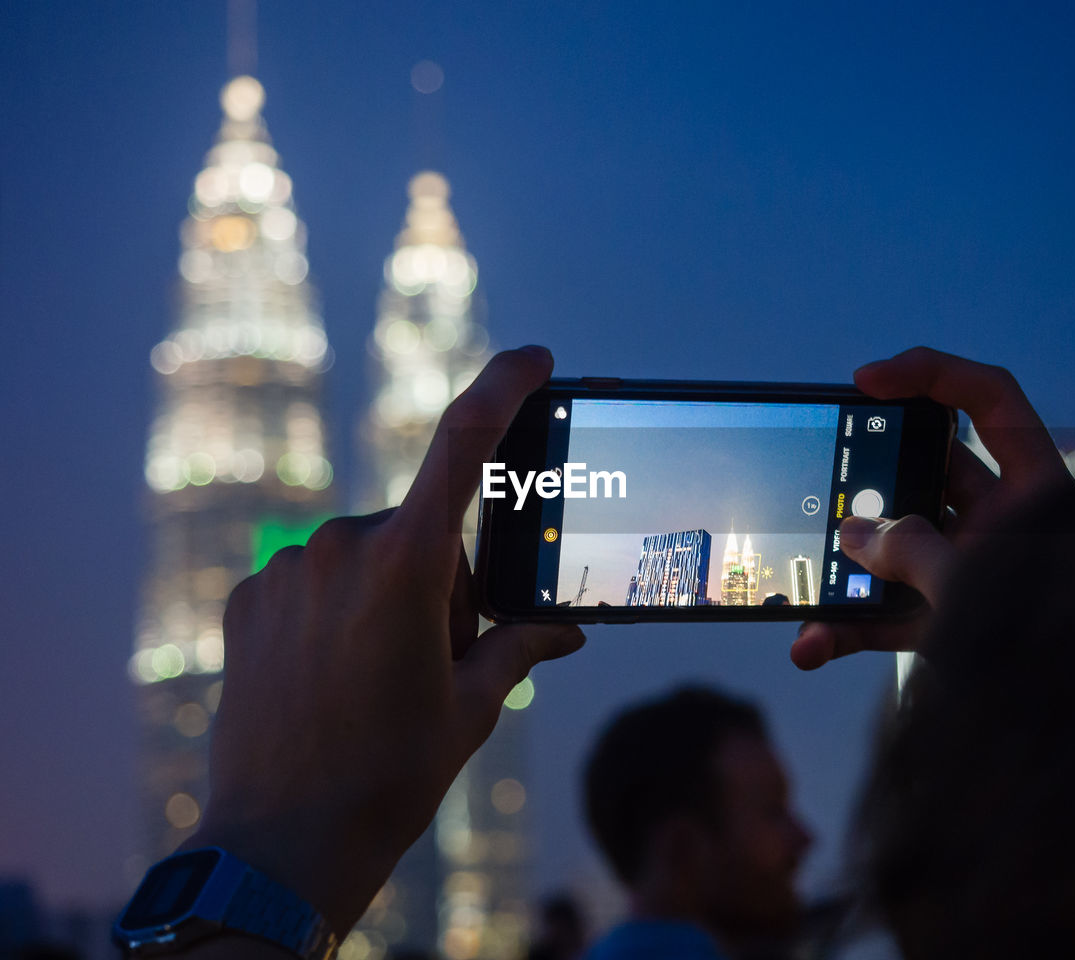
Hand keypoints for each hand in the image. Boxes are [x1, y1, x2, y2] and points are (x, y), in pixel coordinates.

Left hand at [185, 346, 585, 936]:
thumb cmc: (392, 771)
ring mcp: (286, 570)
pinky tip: (331, 674)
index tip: (533, 357)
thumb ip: (520, 645)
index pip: (462, 443)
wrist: (284, 839)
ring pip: (367, 555)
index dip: (502, 387)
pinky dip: (337, 609)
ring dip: (390, 594)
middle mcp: (340, 548)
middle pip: (422, 530)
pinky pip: (314, 578)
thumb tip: (564, 629)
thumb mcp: (473, 705)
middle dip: (446, 578)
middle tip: (439, 656)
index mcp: (407, 564)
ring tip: (378, 677)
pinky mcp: (249, 596)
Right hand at [791, 346, 1071, 669]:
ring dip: (849, 565)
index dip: (930, 375)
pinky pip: (889, 610)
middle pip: (928, 472)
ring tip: (807, 571)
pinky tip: (811, 646)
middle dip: (869, 480)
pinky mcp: (949, 622)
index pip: (990, 401)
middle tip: (826, 480)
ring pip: (900, 546)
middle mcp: (1006, 524)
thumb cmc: (1059, 649)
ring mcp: (975, 572)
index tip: (867, 382)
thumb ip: (914, 553)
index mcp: (1036, 492)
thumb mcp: (978, 587)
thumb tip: (857, 536)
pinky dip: (847, 627)